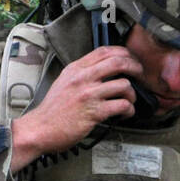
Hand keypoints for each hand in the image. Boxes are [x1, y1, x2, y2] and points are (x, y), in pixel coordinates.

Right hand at [9, 47, 143, 170]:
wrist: (40, 129)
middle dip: (135, 67)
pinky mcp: (94, 112)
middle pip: (118, 62)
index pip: (104, 51)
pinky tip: (125, 113)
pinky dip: (129, 110)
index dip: (123, 53)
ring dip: (132, 94)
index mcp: (76, 69)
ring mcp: (89, 95)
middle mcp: (83, 78)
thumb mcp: (63, 82)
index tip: (130, 59)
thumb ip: (81, 74)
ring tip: (129, 100)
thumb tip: (101, 71)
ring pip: (124, 85)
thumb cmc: (52, 110)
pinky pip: (121, 105)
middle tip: (139, 75)